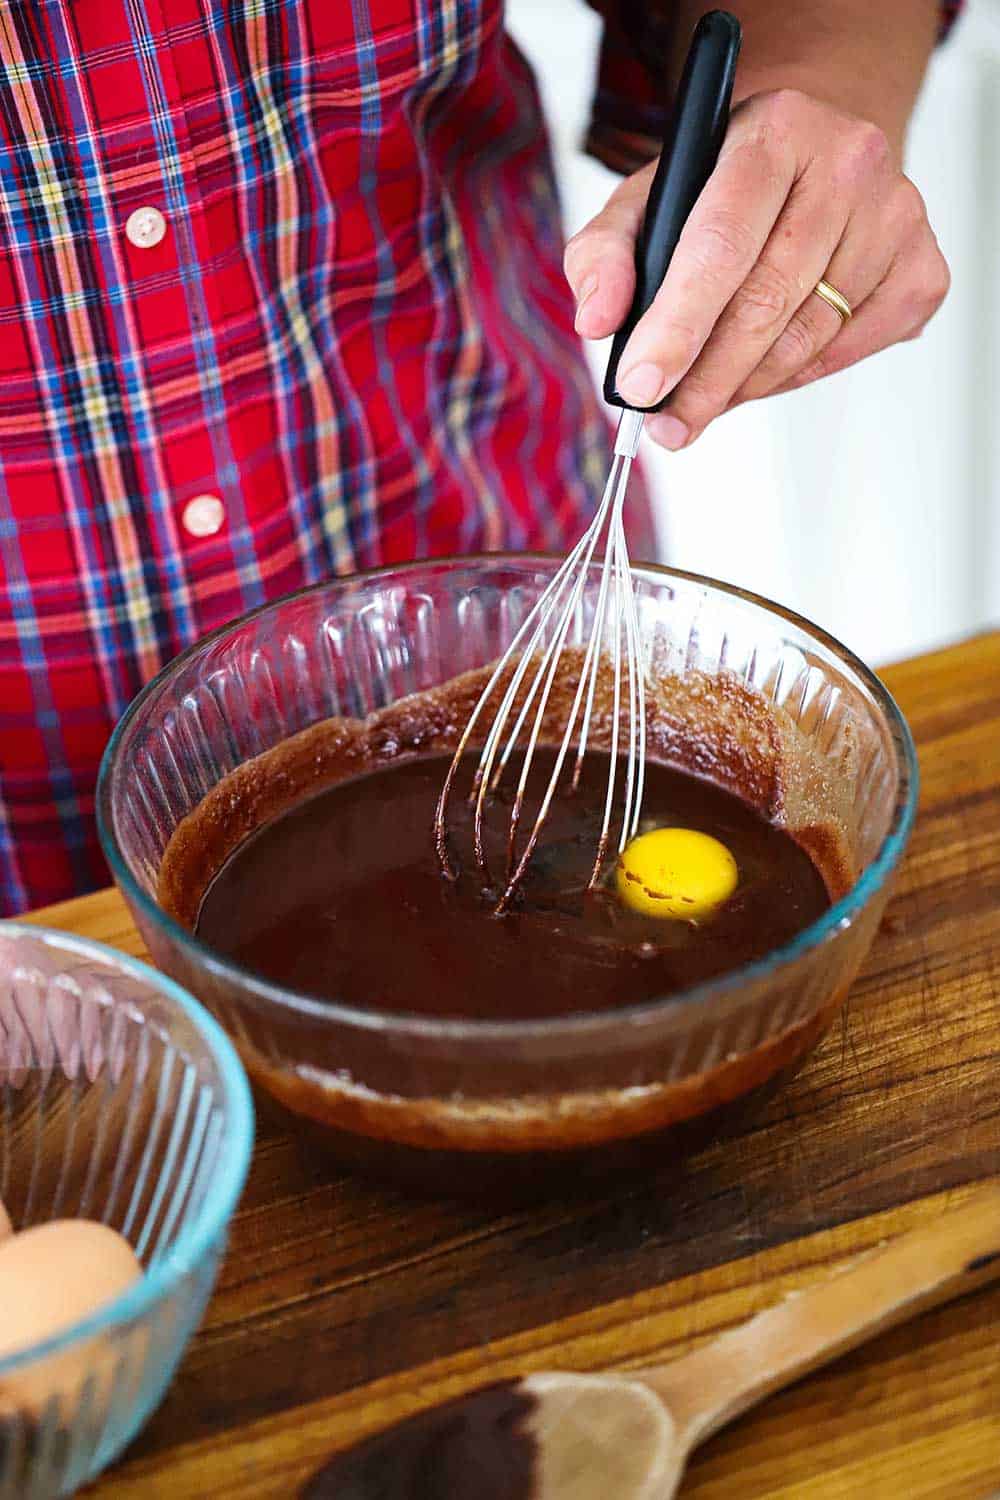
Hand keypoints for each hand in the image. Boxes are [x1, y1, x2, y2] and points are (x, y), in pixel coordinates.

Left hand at [564, 88, 949, 449]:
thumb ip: (604, 254)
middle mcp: (848, 164)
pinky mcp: (922, 269)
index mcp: (773, 131)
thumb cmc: (722, 186)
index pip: (721, 243)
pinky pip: (847, 351)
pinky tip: (759, 376)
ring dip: (743, 387)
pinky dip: (794, 378)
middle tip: (665, 425)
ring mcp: (896, 217)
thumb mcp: (648, 199)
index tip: (641, 386)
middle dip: (705, 380)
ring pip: (807, 337)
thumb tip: (597, 322)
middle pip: (767, 301)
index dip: (678, 326)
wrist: (814, 155)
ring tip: (699, 407)